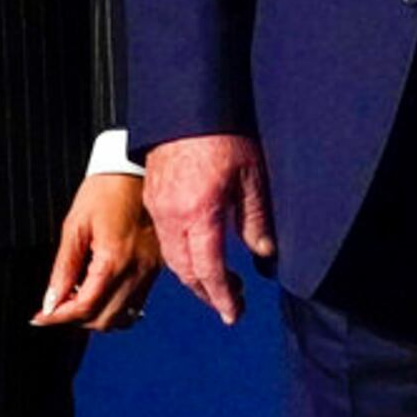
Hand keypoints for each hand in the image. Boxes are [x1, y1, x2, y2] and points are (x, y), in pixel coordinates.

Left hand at [34, 175, 160, 330]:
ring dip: (96, 316)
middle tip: (56, 306)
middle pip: (104, 320)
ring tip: (78, 298)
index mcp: (114, 260)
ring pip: (123, 318)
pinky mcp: (156, 268)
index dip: (58, 317)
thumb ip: (64, 268)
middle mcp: (137, 271)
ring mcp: (150, 271)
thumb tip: (51, 302)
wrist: (136, 168)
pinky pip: (136, 303)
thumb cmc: (105, 190)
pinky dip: (115, 307)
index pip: (85, 307)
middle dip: (76, 319)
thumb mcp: (75, 226)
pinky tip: (100, 291)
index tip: (40, 317)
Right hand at [142, 134, 272, 325]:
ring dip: (192, 275)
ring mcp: (158, 207)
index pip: (209, 270)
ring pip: (171, 256)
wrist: (185, 103)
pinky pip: (164, 237)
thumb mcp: (251, 176)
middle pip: (186, 270)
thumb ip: (256, 220)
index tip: (233, 314)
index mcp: (199, 214)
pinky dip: (180, 254)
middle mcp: (172, 216)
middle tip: (227, 305)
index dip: (222, 296)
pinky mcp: (152, 196)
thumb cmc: (222, 133)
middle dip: (206, 292)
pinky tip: (196, 252)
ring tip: (215, 284)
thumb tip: (264, 253)